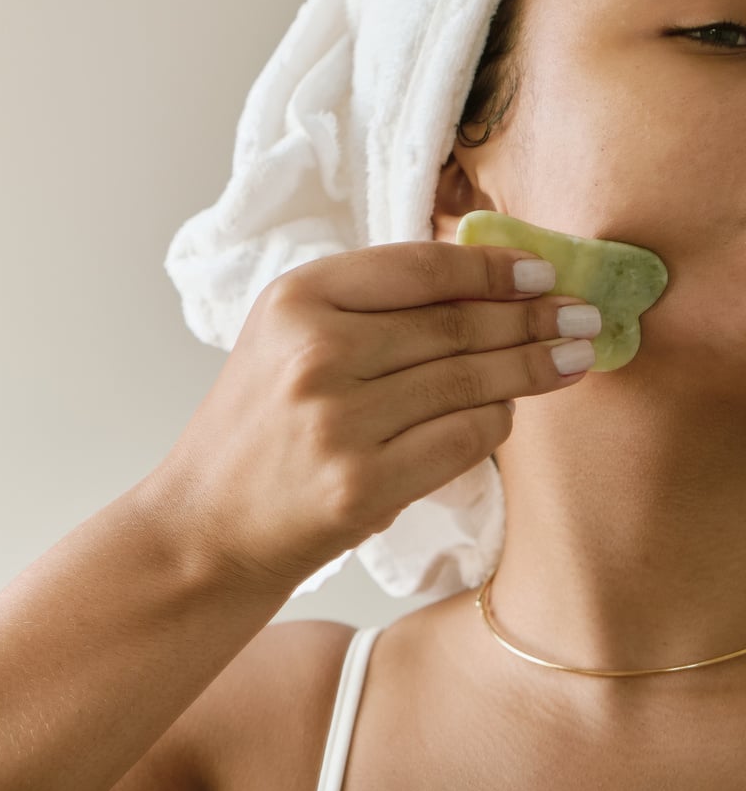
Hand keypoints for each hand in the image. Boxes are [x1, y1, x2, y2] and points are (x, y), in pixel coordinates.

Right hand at [157, 242, 598, 593]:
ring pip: (468, 381)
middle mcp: (317, 351)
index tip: (542, 270)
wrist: (207, 523)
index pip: (419, 268)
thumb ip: (368, 303)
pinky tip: (516, 410)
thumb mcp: (288, 335)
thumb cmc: (259, 422)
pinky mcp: (362, 485)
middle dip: (533, 318)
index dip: (491, 268)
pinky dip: (497, 422)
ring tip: (576, 356)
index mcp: (297, 297)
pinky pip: (462, 439)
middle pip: (455, 325)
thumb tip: (483, 282)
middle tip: (582, 313)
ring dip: (533, 368)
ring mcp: (339, 421)